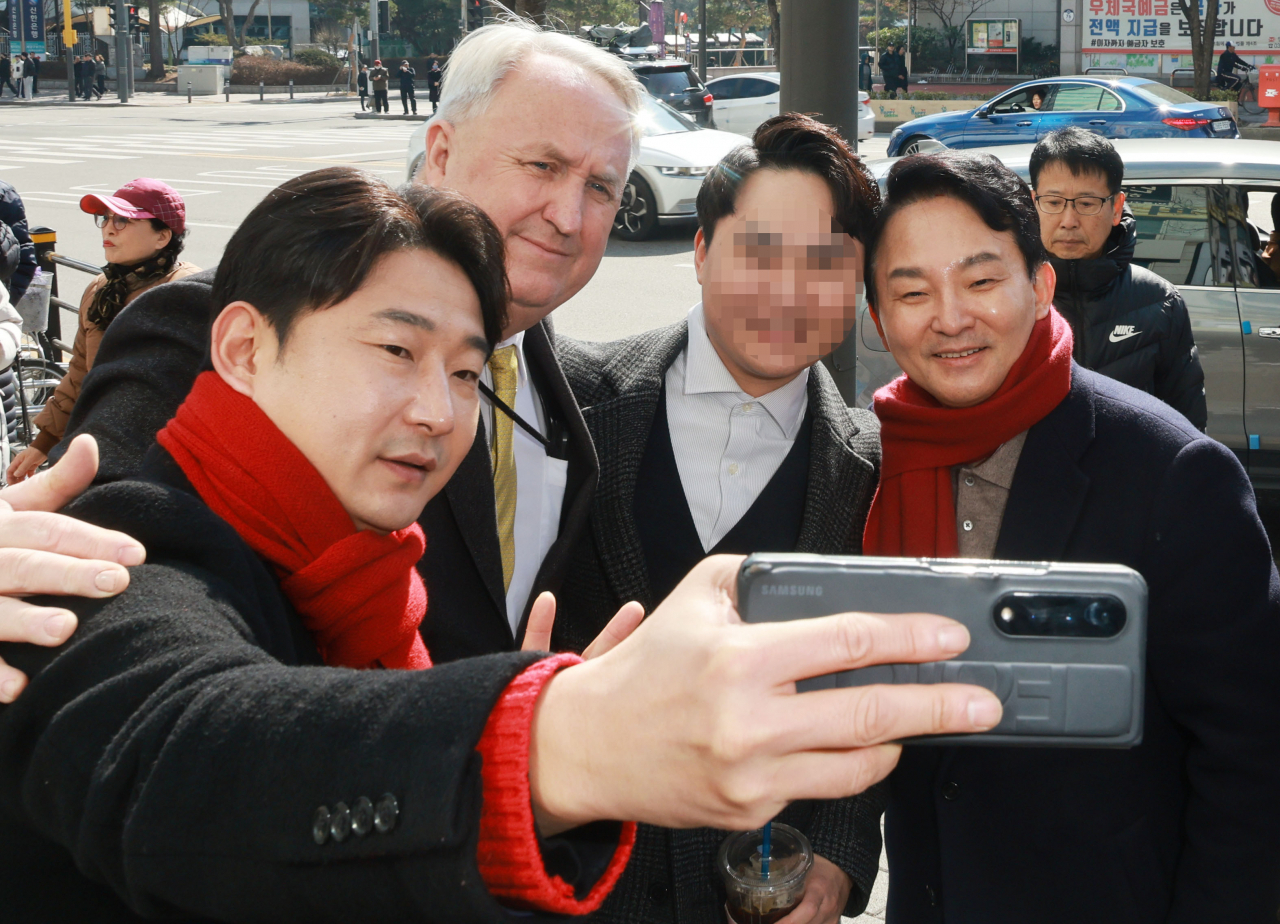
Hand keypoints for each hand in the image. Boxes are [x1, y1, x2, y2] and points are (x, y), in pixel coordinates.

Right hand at [0, 434, 145, 701]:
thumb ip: (54, 484)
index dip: (93, 540)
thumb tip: (91, 444)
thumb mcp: (7, 505)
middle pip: (26, 566)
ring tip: (67, 629)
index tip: (138, 554)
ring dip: (26, 621)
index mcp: (0, 527)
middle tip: (117, 582)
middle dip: (69, 573)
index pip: (50, 530)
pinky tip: (19, 688)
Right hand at [7, 445, 46, 483]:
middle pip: (15, 473)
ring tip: (23, 484)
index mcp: (17, 461)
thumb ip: (23, 467)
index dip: (9, 478)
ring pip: (22, 474)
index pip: (10, 471)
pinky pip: (29, 473)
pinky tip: (30, 480)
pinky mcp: (32, 466)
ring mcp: (26, 465)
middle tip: (17, 486)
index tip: (11, 483)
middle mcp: (20, 463)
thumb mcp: (29, 459)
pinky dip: (29, 477)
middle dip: (15, 480)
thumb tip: (16, 474)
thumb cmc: (36, 451)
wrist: (44, 447)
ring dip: (22, 479)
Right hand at [528, 555, 1002, 835]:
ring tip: (921, 723)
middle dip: (940, 707)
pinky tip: (849, 746)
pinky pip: (820, 788)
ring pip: (858, 765)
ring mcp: (753, 774)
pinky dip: (845, 765)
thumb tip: (814, 578)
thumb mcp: (692, 599)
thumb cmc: (642, 672)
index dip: (908, 637)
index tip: (947, 637)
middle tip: (980, 703)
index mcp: (740, 659)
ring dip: (900, 742)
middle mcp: (751, 721)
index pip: (846, 641)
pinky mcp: (751, 811)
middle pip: (871, 714)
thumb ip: (752, 576)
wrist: (588, 747)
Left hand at [776, 855, 851, 923]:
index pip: (807, 909)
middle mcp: (828, 905)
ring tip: (780, 921)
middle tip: (770, 923)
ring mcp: (832, 916)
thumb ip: (783, 871)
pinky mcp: (833, 922)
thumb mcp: (801, 865)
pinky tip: (794, 921)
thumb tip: (762, 874)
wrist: (840, 871)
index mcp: (819, 888)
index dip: (790, 921)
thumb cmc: (819, 866)